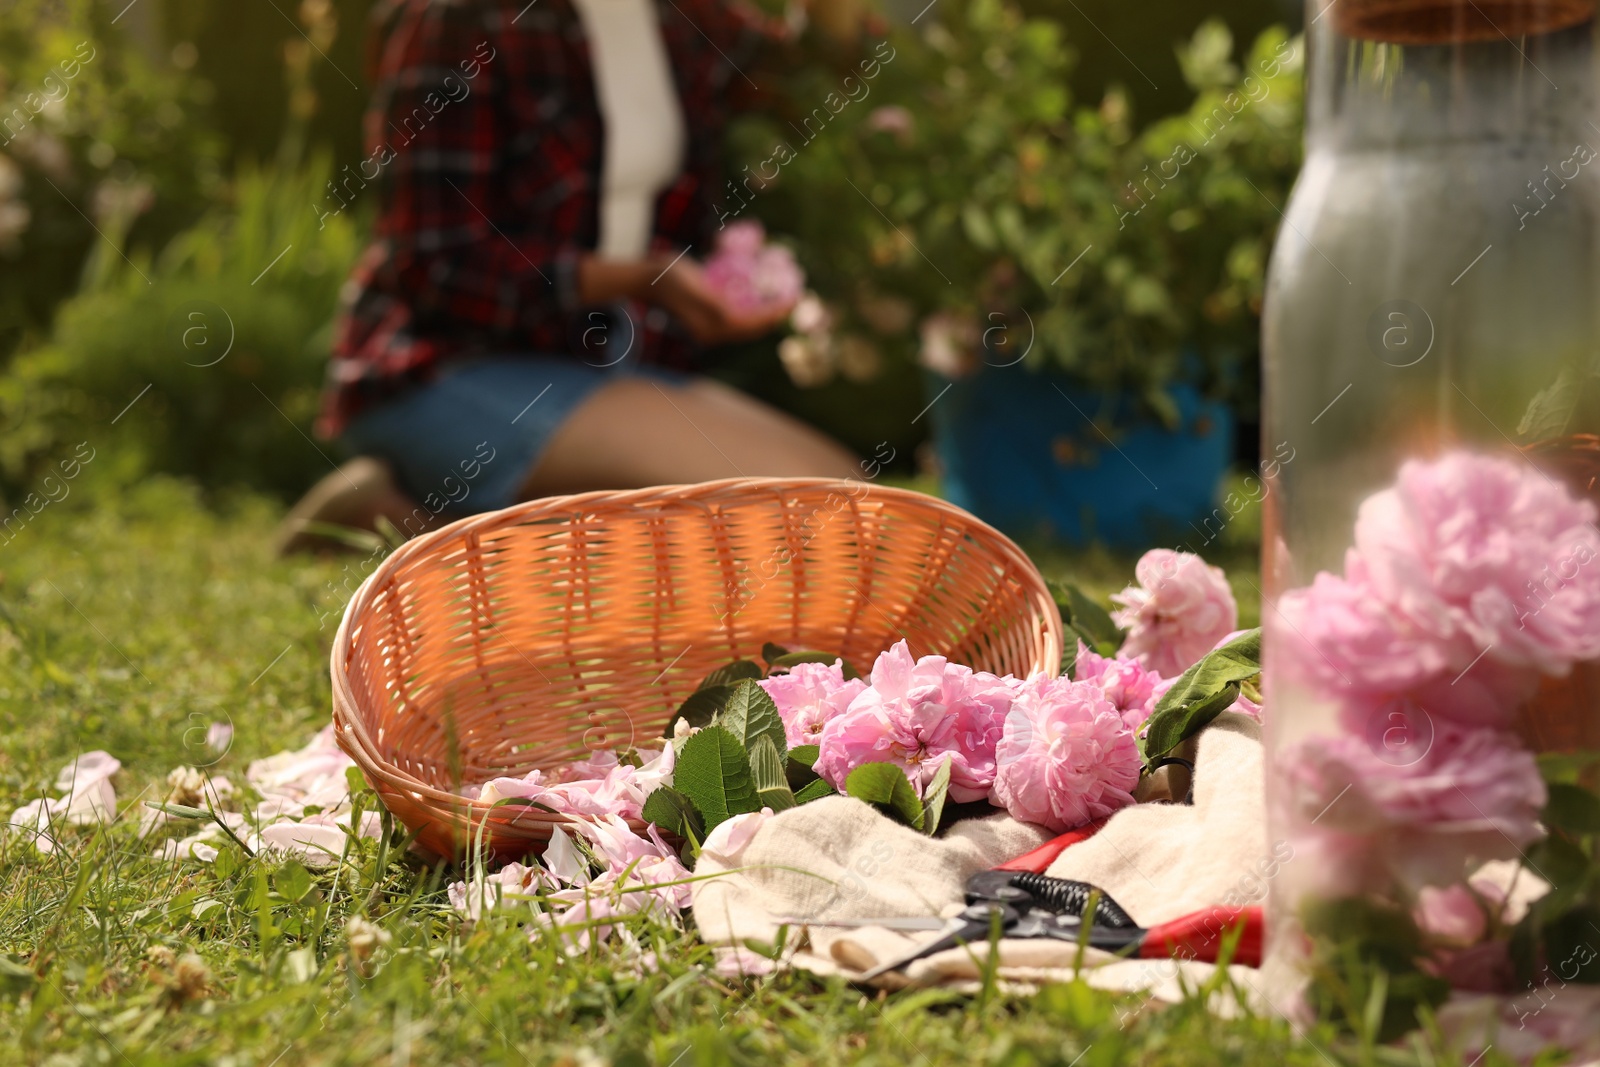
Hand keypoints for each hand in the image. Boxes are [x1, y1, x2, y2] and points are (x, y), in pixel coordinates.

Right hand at [647, 255, 794, 344]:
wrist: (650, 279)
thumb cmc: (670, 278)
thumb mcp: (690, 284)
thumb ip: (710, 301)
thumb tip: (729, 315)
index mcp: (711, 327)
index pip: (751, 324)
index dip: (774, 313)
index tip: (792, 299)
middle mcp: (713, 333)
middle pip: (753, 330)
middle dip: (775, 317)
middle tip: (795, 298)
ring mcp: (712, 328)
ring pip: (748, 327)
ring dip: (767, 316)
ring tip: (783, 301)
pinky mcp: (710, 320)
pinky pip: (739, 320)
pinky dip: (754, 312)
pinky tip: (763, 299)